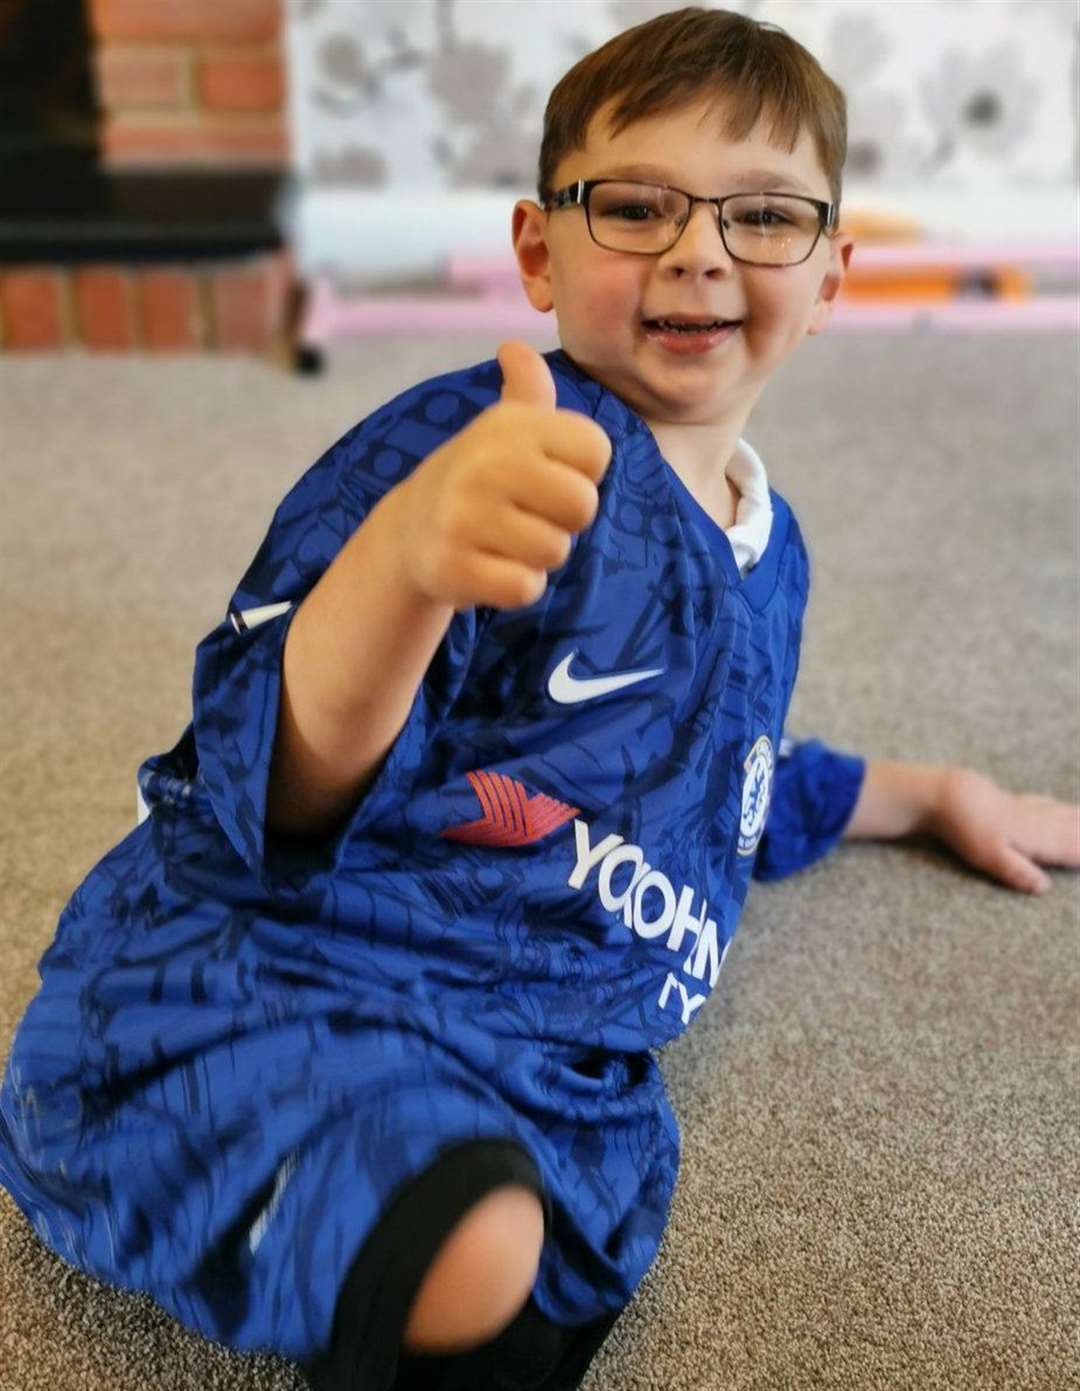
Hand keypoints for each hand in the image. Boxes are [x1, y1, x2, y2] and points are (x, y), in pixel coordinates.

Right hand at [395, 340, 611, 610]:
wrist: (410, 531)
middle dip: (564, 521)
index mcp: (508, 425)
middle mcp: (485, 463)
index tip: (547, 476)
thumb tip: (514, 347)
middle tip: (528, 516)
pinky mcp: (452, 566)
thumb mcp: (503, 428)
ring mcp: (464, 516)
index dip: (582, 473)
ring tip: (505, 540)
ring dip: (539, 556)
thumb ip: (528, 389)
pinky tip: (491, 568)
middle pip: (583, 506)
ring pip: (555, 550)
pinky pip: (524, 587)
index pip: (595, 451)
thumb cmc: (479, 478)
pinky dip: (517, 587)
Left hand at [927, 766, 1079, 894]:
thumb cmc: (966, 828)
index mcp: (1036, 838)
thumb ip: (1017, 872)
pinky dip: (1059, 808)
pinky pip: (1045, 806)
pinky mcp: (1012, 802)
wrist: (946, 794)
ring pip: (1063, 815)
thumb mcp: (988, 857)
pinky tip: (1059, 805)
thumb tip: (1044, 888)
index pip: (1075, 848)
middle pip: (1075, 829)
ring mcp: (1026, 810)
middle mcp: (1038, 822)